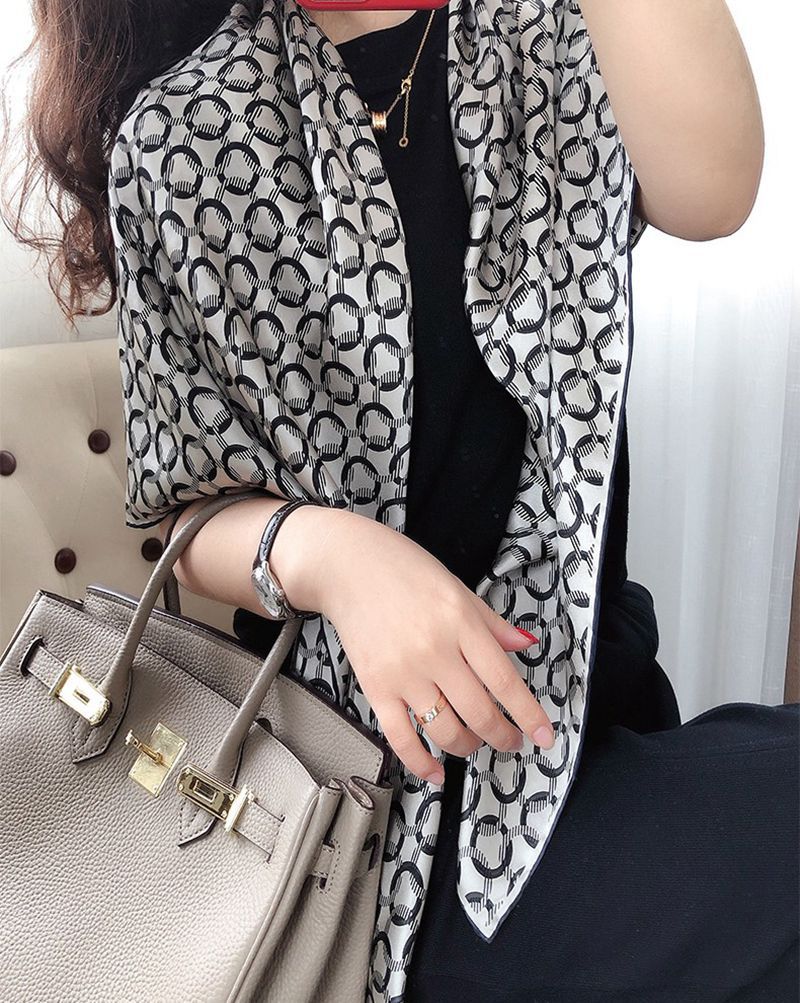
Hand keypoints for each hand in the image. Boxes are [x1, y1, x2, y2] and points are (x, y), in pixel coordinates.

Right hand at [272, 507, 554, 783]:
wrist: (345, 565)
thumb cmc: (402, 569)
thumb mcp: (457, 588)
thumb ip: (491, 623)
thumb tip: (526, 646)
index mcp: (462, 623)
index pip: (505, 681)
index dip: (529, 716)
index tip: (545, 737)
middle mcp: (436, 652)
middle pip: (480, 713)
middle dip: (503, 737)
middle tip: (512, 741)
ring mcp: (404, 674)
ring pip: (446, 731)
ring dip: (468, 747)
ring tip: (475, 742)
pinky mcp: (376, 688)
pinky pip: (401, 738)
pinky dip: (421, 763)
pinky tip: (436, 773)